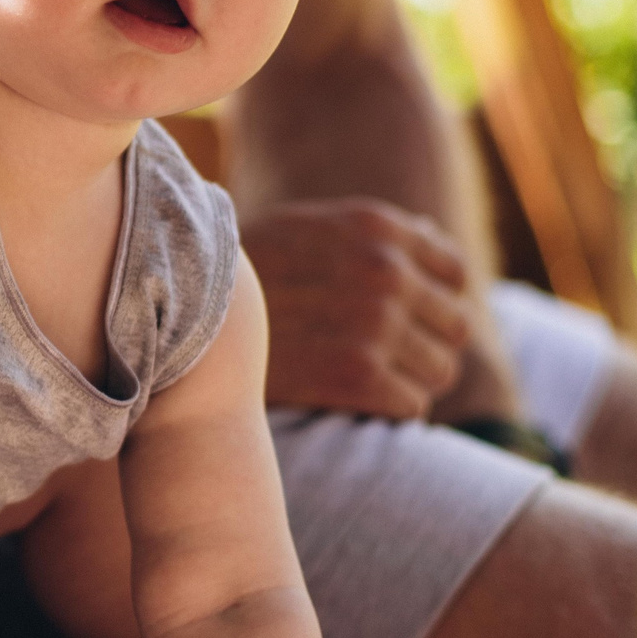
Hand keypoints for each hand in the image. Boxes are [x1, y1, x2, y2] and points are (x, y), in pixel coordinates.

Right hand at [240, 199, 473, 420]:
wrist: (182, 317)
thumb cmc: (246, 278)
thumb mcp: (308, 230)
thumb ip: (374, 235)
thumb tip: (433, 241)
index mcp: (375, 226)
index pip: (453, 274)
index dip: (431, 301)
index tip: (400, 318)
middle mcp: (383, 269)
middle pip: (454, 328)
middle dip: (424, 345)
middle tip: (378, 357)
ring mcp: (374, 322)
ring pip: (439, 371)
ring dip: (408, 381)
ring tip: (361, 378)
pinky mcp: (357, 376)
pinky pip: (412, 407)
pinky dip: (385, 411)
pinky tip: (348, 400)